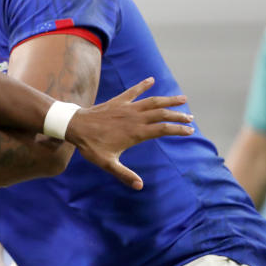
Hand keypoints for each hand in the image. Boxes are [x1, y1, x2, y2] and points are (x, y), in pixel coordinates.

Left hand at [66, 77, 193, 189]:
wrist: (75, 126)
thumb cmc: (91, 146)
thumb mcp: (107, 163)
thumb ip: (124, 174)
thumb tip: (139, 186)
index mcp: (135, 132)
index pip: (162, 129)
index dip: (177, 130)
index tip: (190, 131)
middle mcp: (134, 118)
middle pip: (162, 114)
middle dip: (178, 116)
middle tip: (190, 118)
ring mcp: (127, 107)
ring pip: (152, 101)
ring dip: (168, 100)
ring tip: (183, 99)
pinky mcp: (118, 101)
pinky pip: (133, 91)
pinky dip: (142, 85)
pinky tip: (151, 79)